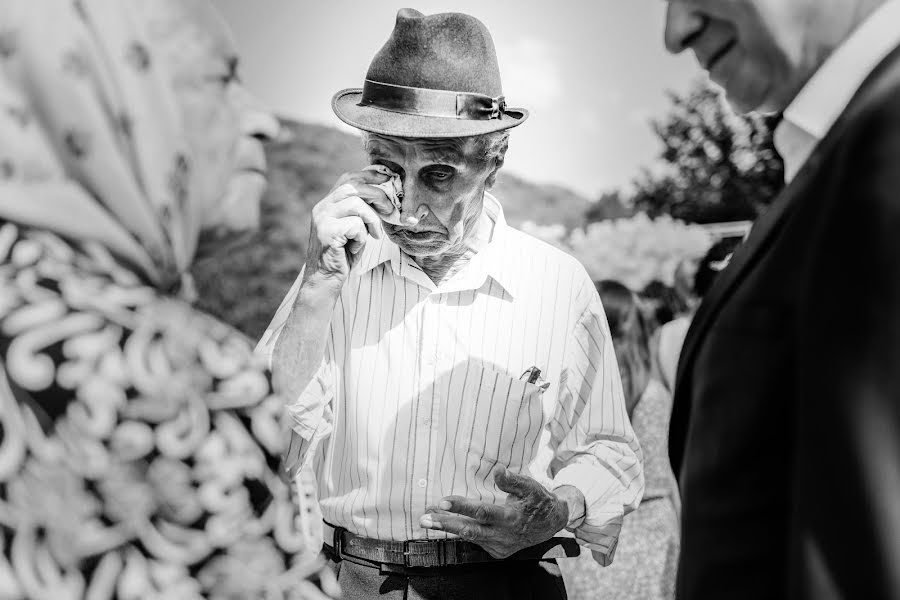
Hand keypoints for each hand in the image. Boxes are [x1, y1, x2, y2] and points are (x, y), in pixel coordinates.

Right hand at [304, 170, 395, 286]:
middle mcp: (322, 207)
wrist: (325, 280)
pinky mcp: (326, 232)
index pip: (348, 179)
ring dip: (371, 220)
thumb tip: (386, 197)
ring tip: (373, 235)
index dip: (369, 176)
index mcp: (328, 203)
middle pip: (353, 187)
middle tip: (389, 209)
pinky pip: (355, 225)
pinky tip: (354, 248)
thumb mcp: (356, 229)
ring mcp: (322, 219)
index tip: (388, 179)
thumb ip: (363, 212)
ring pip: (356, 205)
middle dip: (377, 194)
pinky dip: (361, 238)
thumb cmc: (343, 256)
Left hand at [419, 466, 573, 558]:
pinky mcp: (497, 551)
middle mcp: (503, 534)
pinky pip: (475, 541)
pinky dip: (459, 533)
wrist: (551, 524)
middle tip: (424, 519)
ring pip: (469, 537)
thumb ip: (513, 481)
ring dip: (448, 528)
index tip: (443, 500)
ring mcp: (499, 545)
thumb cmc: (538, 501)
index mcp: (510, 517)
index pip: (481, 511)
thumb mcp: (530, 487)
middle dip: (445, 524)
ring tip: (427, 520)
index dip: (461, 506)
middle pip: (469, 530)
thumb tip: (498, 471)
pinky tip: (445, 524)